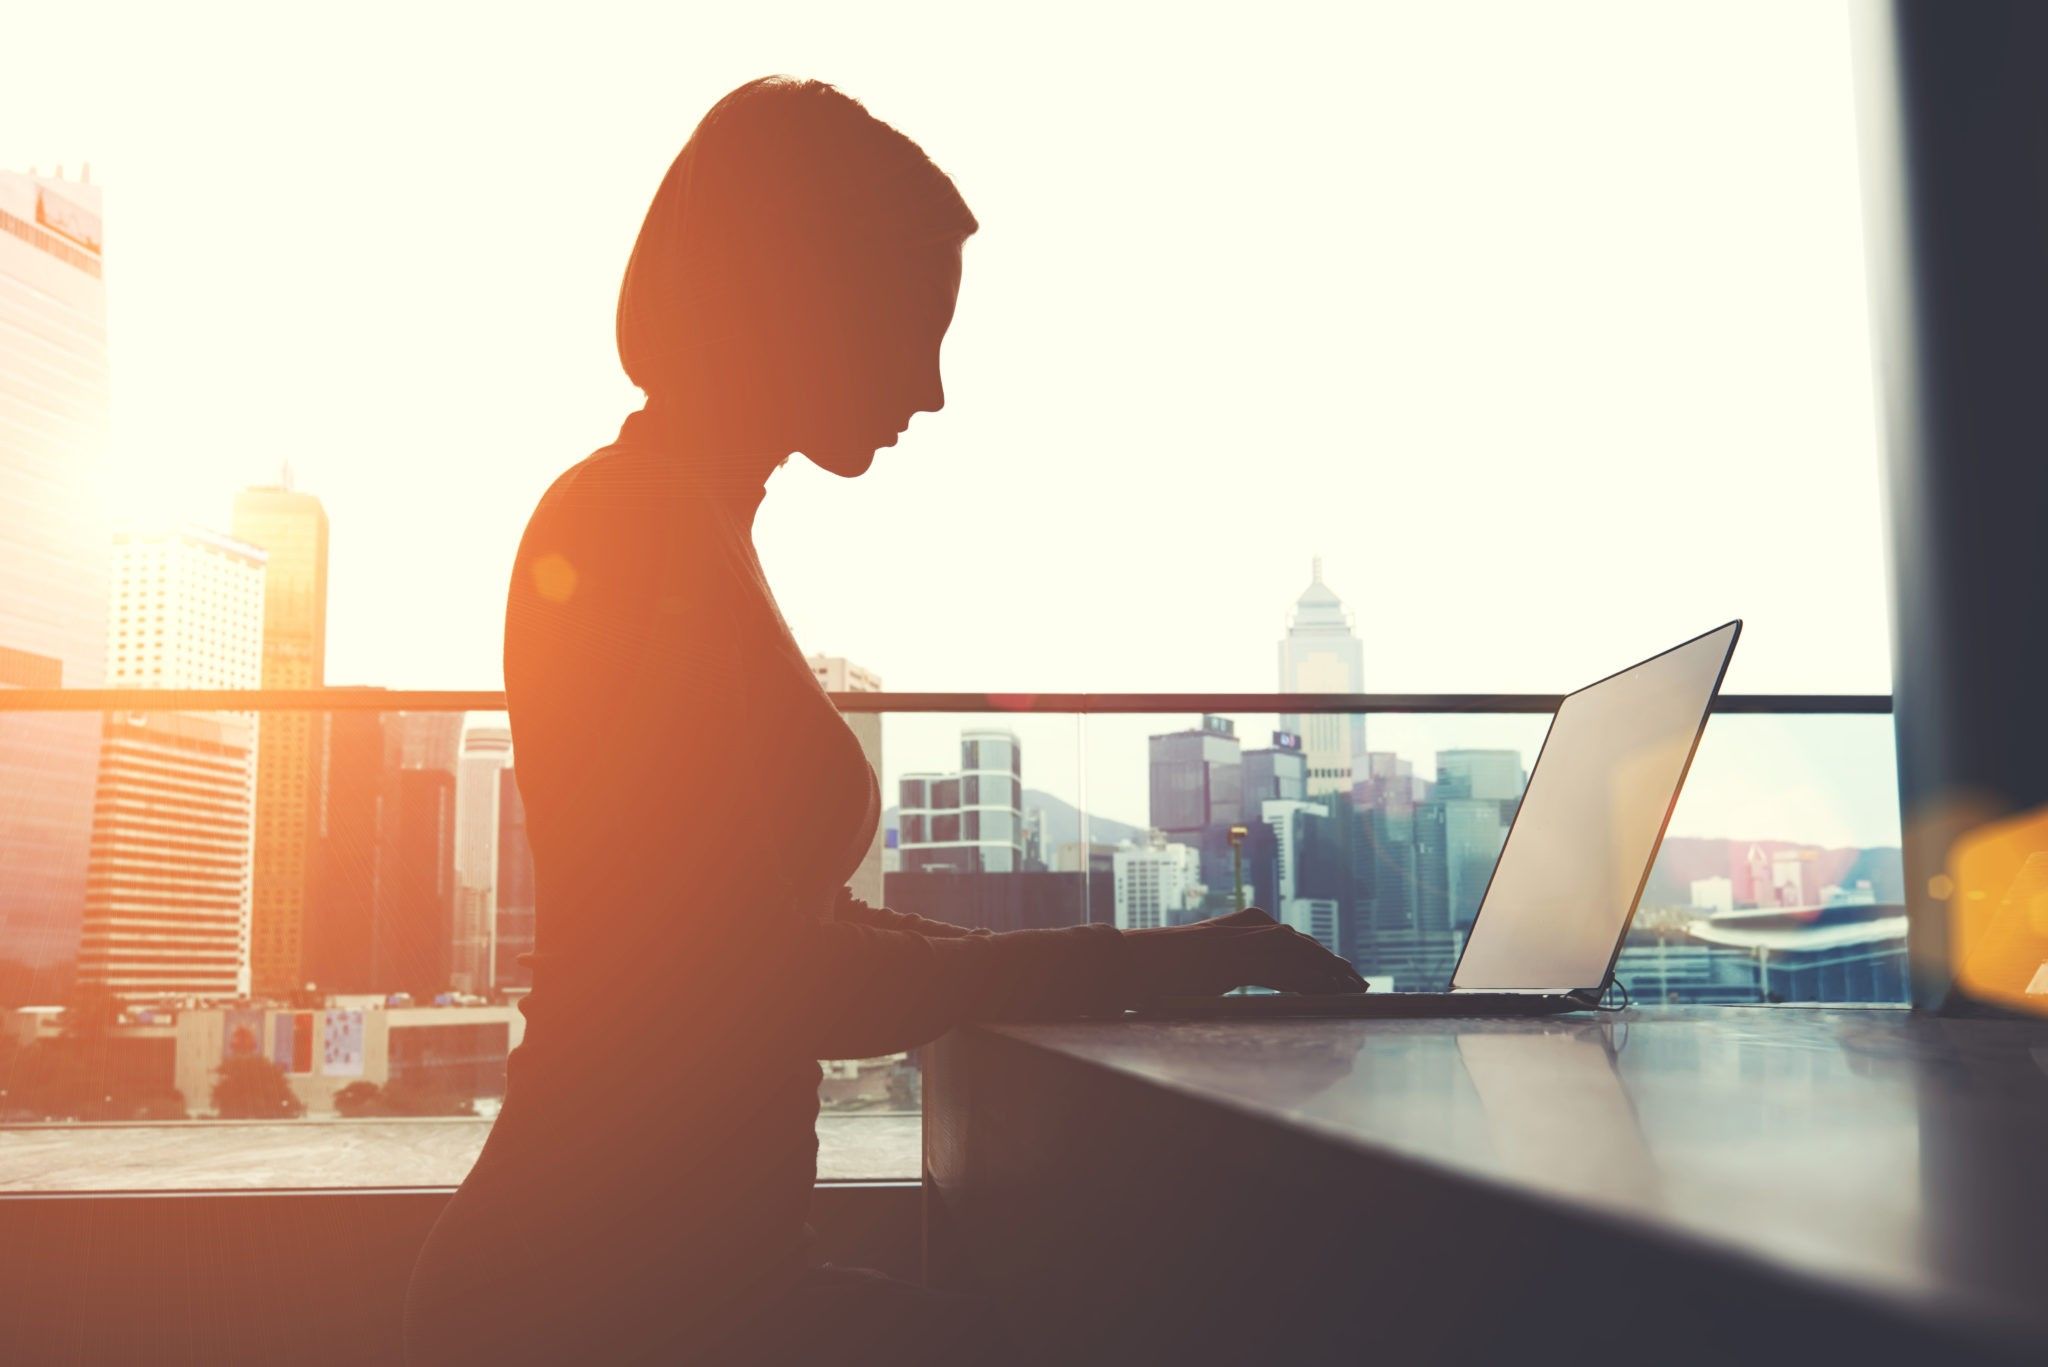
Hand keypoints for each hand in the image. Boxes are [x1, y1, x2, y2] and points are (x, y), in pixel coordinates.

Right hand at [1121, 906, 1368, 999]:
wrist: (1139, 959)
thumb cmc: (1172, 964)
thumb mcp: (1215, 959)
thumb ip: (1242, 962)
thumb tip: (1269, 976)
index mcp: (1248, 921)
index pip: (1296, 940)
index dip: (1324, 958)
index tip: (1346, 974)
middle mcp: (1251, 926)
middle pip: (1305, 945)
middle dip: (1335, 966)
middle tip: (1360, 983)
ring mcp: (1244, 941)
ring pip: (1299, 955)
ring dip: (1329, 973)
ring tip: (1352, 990)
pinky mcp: (1236, 959)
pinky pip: (1280, 971)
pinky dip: (1306, 982)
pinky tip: (1324, 995)